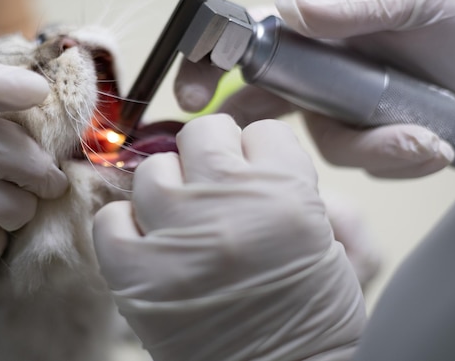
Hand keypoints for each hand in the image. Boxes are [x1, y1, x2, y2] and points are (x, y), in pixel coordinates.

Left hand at [93, 115, 365, 360]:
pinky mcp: (135, 274)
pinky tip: (149, 245)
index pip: (261, 131)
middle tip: (217, 189)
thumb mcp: (344, 257)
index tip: (258, 176)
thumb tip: (283, 172)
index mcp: (285, 194)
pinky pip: (111, 219)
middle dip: (213, 156)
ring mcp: (175, 237)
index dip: (260, 154)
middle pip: (202, 133)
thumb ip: (326, 201)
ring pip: (153, 169)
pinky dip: (126, 228)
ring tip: (182, 220)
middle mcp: (226, 204)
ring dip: (169, 189)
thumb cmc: (312, 324)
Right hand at [175, 0, 454, 177]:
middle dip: (247, 135)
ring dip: (370, 148)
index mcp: (316, 30)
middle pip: (258, 108)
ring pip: (321, 147)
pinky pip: (363, 165)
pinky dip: (396, 159)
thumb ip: (356, 4)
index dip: (207, 64)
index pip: (244, 42)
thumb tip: (290, 11)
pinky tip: (433, 144)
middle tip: (250, 158)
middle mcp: (317, 73)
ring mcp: (341, 112)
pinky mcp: (369, 143)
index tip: (192, 93)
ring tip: (422, 139)